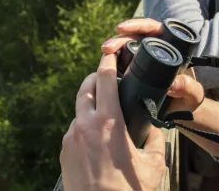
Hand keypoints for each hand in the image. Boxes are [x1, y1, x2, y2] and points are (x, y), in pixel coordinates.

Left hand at [60, 53, 166, 190]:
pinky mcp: (63, 152)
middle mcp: (84, 126)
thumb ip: (154, 140)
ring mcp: (70, 139)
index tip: (111, 53)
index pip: (104, 79)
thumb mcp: (153, 164)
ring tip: (107, 116)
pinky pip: (74, 131)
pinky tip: (98, 141)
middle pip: (86, 88)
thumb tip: (151, 129)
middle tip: (107, 78)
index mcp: (107, 123)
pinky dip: (85, 128)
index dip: (108, 62)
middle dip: (95, 78)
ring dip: (91, 106)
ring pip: (79, 110)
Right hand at [100, 19, 205, 112]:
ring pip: (125, 49)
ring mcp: (142, 60)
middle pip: (134, 37)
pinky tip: (103, 66)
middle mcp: (154, 50)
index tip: (122, 28)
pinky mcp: (133, 71)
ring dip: (113, 49)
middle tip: (107, 48)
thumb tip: (172, 84)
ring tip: (104, 53)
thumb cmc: (190, 99)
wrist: (180, 113)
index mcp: (170, 46)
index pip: (152, 28)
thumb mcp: (193, 94)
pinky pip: (120, 63)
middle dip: (119, 39)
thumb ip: (188, 88)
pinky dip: (111, 63)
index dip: (137, 25)